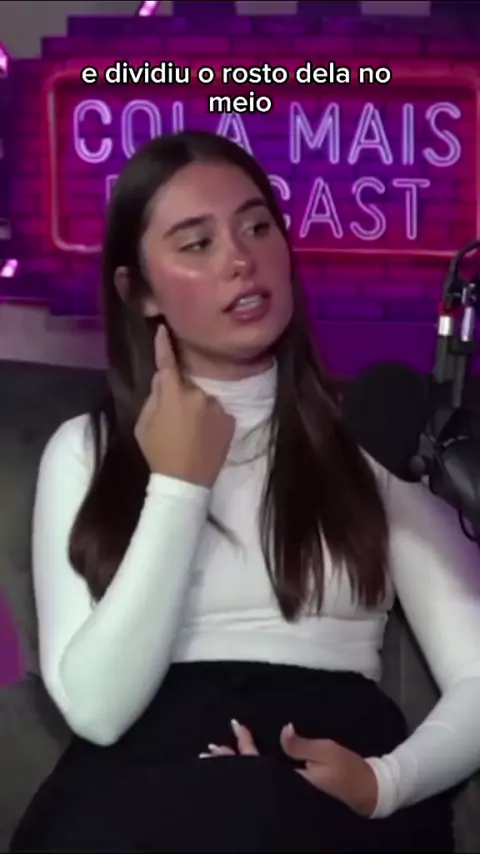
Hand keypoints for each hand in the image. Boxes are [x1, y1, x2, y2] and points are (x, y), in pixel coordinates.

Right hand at [135, 326, 234, 486]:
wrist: (186, 482)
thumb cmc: (159, 453)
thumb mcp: (144, 424)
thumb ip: (153, 397)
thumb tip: (162, 379)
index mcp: (173, 394)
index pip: (167, 363)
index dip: (164, 345)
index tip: (164, 329)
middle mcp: (199, 394)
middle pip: (187, 386)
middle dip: (180, 395)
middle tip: (173, 420)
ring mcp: (217, 407)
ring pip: (203, 400)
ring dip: (197, 409)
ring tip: (191, 433)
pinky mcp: (230, 420)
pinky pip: (217, 413)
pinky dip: (211, 420)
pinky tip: (204, 438)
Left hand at [201, 721, 377, 816]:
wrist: (369, 792)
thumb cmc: (348, 771)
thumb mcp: (326, 752)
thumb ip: (300, 744)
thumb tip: (282, 730)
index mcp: (288, 779)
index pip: (257, 764)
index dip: (241, 748)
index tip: (230, 730)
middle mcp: (284, 788)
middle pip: (251, 773)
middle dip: (230, 759)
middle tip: (209, 749)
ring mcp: (290, 789)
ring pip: (257, 776)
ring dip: (239, 763)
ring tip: (220, 754)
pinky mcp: (297, 789)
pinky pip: (267, 777)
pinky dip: (254, 767)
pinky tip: (247, 762)